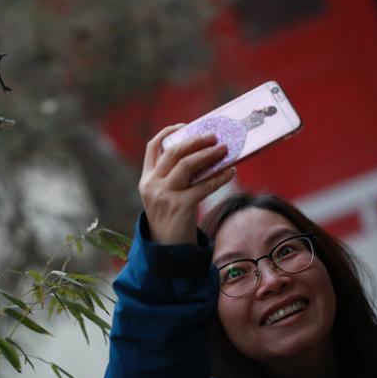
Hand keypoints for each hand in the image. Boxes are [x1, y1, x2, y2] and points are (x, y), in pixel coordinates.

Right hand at [139, 124, 235, 245]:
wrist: (166, 251)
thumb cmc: (170, 220)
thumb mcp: (162, 197)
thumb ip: (173, 178)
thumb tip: (203, 156)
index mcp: (146, 180)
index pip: (152, 148)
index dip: (168, 133)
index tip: (185, 126)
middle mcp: (152, 185)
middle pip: (173, 152)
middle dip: (195, 141)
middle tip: (214, 136)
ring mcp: (165, 195)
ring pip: (187, 165)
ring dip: (208, 154)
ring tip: (225, 149)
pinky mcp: (181, 206)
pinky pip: (203, 186)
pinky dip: (219, 177)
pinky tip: (230, 172)